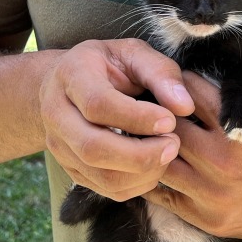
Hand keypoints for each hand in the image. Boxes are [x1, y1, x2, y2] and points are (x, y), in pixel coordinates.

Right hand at [39, 39, 194, 199]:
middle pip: (93, 147)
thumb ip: (160, 73)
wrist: (68, 82)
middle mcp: (56, 113)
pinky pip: (104, 189)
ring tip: (167, 153)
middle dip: (140, 154)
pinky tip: (154, 166)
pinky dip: (136, 184)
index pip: (97, 105)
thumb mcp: (134, 53)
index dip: (137, 118)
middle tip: (174, 144)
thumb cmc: (108, 64)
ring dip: (141, 172)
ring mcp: (59, 146)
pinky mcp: (70, 168)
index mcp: (70, 76)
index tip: (170, 120)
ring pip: (98, 174)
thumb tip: (185, 106)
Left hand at [143, 30, 241, 240]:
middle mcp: (220, 160)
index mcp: (236, 126)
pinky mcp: (210, 218)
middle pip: (169, 126)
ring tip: (163, 133)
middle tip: (164, 104)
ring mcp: (213, 194)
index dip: (182, 81)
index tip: (184, 80)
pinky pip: (167, 197)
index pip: (187, 92)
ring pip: (162, 161)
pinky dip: (161, 179)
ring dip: (160, 144)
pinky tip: (167, 163)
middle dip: (165, 111)